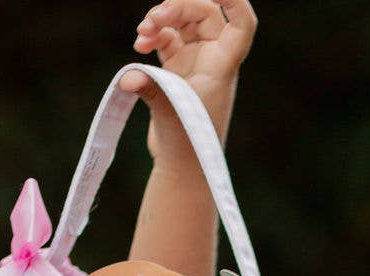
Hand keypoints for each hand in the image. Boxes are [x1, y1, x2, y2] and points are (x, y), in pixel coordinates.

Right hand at [120, 0, 257, 161]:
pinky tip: (140, 46)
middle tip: (153, 20)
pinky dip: (152, 35)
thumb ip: (150, 88)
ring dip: (160, 18)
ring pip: (182, 21)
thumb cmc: (187, 144)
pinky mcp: (176, 68)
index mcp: (222, 64)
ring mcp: (194, 60)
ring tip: (142, 33)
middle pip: (203, 12)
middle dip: (176, 7)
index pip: (241, 23)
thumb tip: (128, 78)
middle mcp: (212, 57)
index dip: (234, 0)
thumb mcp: (170, 112)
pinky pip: (166, 37)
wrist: (182, 165)